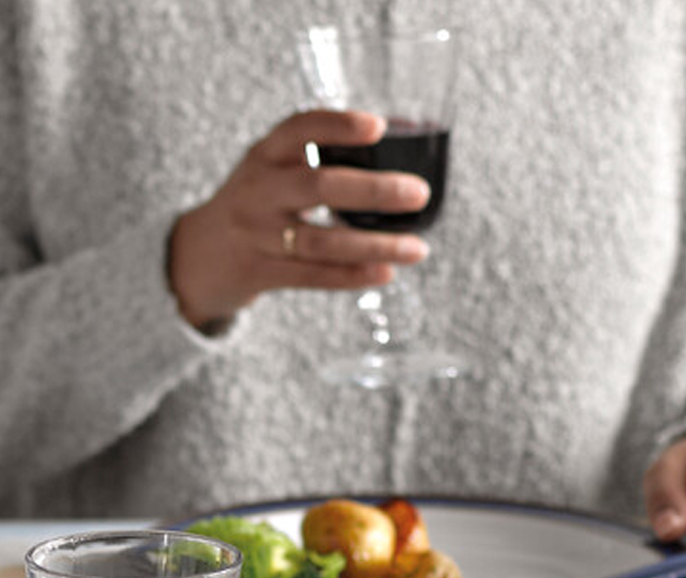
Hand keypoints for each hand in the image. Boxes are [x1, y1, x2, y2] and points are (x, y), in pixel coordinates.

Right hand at [168, 110, 430, 329]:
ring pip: (322, 240)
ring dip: (375, 244)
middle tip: (418, 193)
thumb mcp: (273, 173)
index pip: (297, 128)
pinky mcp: (261, 272)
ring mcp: (258, 234)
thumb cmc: (257, 206)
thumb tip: (396, 148)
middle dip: (373, 189)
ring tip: (417, 248)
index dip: (337, 126)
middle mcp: (258, 190)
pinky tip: (386, 272)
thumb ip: (320, 162)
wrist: (200, 255)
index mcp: (264, 155)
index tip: (378, 126)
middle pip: (318, 185)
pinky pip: (313, 276)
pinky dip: (352, 275)